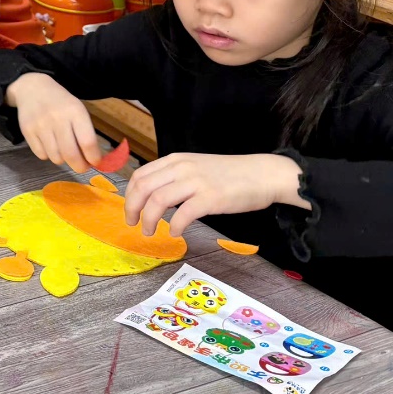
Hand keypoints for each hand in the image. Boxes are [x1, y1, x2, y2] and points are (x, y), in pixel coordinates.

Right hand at [6, 73, 102, 173]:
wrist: (32, 89)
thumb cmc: (61, 103)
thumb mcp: (77, 110)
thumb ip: (86, 134)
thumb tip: (92, 160)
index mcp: (75, 111)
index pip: (87, 142)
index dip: (93, 157)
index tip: (95, 162)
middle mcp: (57, 119)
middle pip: (71, 154)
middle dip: (79, 166)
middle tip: (81, 167)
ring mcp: (40, 126)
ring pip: (56, 158)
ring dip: (63, 159)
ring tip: (63, 150)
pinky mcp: (27, 132)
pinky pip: (41, 155)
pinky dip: (48, 154)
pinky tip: (49, 144)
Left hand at [123, 152, 304, 236]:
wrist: (262, 174)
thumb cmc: (230, 174)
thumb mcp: (196, 167)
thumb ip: (175, 176)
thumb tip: (153, 194)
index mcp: (175, 160)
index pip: (140, 175)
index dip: (130, 195)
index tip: (130, 210)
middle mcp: (181, 168)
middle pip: (143, 188)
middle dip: (132, 208)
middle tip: (133, 224)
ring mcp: (196, 182)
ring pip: (157, 201)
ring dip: (149, 220)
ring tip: (150, 231)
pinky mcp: (210, 198)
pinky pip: (182, 214)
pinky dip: (174, 226)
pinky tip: (176, 233)